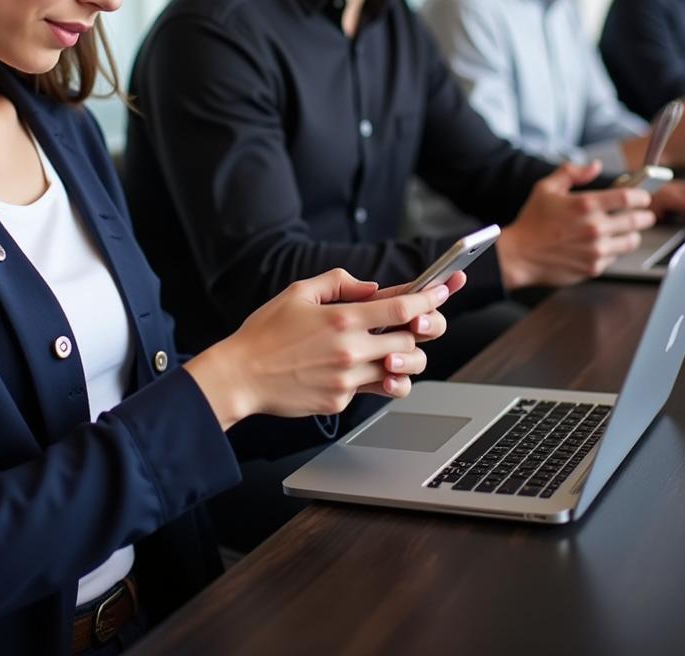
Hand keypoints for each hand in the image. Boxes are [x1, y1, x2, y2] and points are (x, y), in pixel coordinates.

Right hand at [184, 268, 450, 428]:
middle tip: (419, 324)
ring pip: (401, 372)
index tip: (445, 289)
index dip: (430, 298)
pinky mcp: (340, 401)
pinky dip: (376, 379)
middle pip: (412, 343)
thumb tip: (373, 289)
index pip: (403, 309)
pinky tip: (364, 368)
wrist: (240, 376)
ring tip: (393, 350)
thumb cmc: (266, 332)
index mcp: (343, 319)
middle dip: (423, 331)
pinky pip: (373, 390)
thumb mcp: (299, 292)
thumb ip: (340, 282)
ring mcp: (347, 380)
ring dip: (405, 359)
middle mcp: (351, 350)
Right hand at [496, 161, 654, 289]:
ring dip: (632, 234)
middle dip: (645, 215)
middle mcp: (595, 227)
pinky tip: (603, 245)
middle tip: (643, 214)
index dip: (642, 196)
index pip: (629, 197)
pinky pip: (615, 258)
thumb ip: (571, 172)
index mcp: (585, 205)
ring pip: (632, 241)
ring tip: (626, 231)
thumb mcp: (546, 188)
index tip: (643, 197)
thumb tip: (594, 166)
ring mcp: (596, 250)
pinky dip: (614, 251)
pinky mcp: (594, 267)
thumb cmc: (532, 222)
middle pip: (638, 220)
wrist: (519, 255)